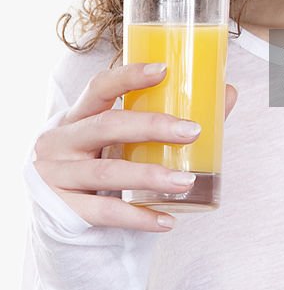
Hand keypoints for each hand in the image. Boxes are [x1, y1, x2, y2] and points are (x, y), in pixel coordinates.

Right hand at [33, 62, 237, 231]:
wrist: (50, 208)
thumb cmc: (95, 159)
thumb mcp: (116, 137)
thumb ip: (165, 116)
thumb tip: (227, 93)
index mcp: (76, 114)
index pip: (99, 86)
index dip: (129, 76)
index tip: (164, 69)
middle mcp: (59, 141)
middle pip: (107, 126)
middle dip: (152, 127)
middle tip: (193, 131)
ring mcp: (56, 176)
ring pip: (108, 173)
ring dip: (151, 176)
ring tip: (188, 182)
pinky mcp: (61, 209)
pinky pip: (103, 213)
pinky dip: (138, 217)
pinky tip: (167, 220)